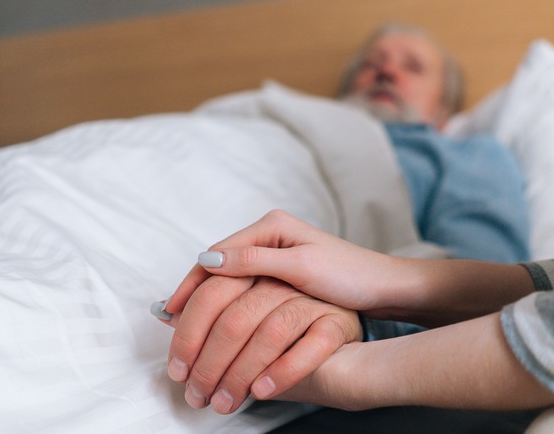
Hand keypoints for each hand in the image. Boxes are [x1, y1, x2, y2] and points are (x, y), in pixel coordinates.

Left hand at [156, 275, 361, 413]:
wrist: (349, 342)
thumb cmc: (292, 330)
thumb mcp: (247, 314)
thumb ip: (211, 309)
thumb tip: (165, 313)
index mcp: (257, 266)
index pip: (212, 290)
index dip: (188, 330)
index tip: (175, 365)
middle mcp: (284, 277)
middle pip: (236, 316)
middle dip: (209, 362)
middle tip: (196, 394)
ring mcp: (313, 299)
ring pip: (269, 333)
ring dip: (241, 374)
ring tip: (225, 402)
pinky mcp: (338, 321)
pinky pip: (309, 347)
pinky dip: (282, 371)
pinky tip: (262, 392)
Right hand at [168, 210, 409, 314]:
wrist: (384, 287)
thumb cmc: (350, 275)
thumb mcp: (301, 267)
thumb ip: (255, 261)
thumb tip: (208, 261)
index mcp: (272, 226)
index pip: (218, 252)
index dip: (192, 282)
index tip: (171, 310)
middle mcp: (269, 234)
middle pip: (218, 264)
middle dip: (193, 292)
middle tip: (170, 322)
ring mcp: (275, 251)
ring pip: (228, 276)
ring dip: (206, 299)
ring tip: (183, 327)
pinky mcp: (282, 269)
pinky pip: (243, 285)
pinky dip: (225, 302)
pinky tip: (213, 321)